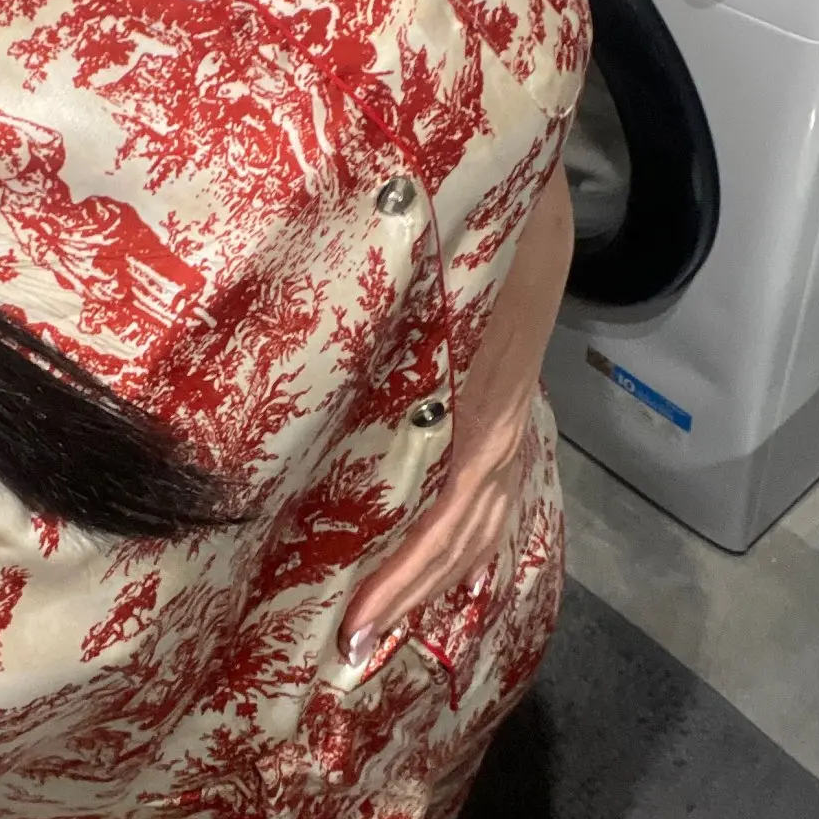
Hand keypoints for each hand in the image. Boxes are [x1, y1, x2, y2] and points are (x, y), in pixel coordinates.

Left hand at [337, 160, 572, 669]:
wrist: (522, 163)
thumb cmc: (461, 215)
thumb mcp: (424, 277)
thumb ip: (367, 334)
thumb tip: (297, 398)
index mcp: (482, 407)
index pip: (448, 518)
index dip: (405, 577)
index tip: (355, 627)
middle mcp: (503, 425)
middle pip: (463, 538)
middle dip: (411, 599)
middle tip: (352, 655)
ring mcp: (512, 417)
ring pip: (483, 523)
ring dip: (436, 582)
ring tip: (384, 632)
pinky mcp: (510, 404)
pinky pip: (495, 494)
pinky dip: (468, 544)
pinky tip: (442, 572)